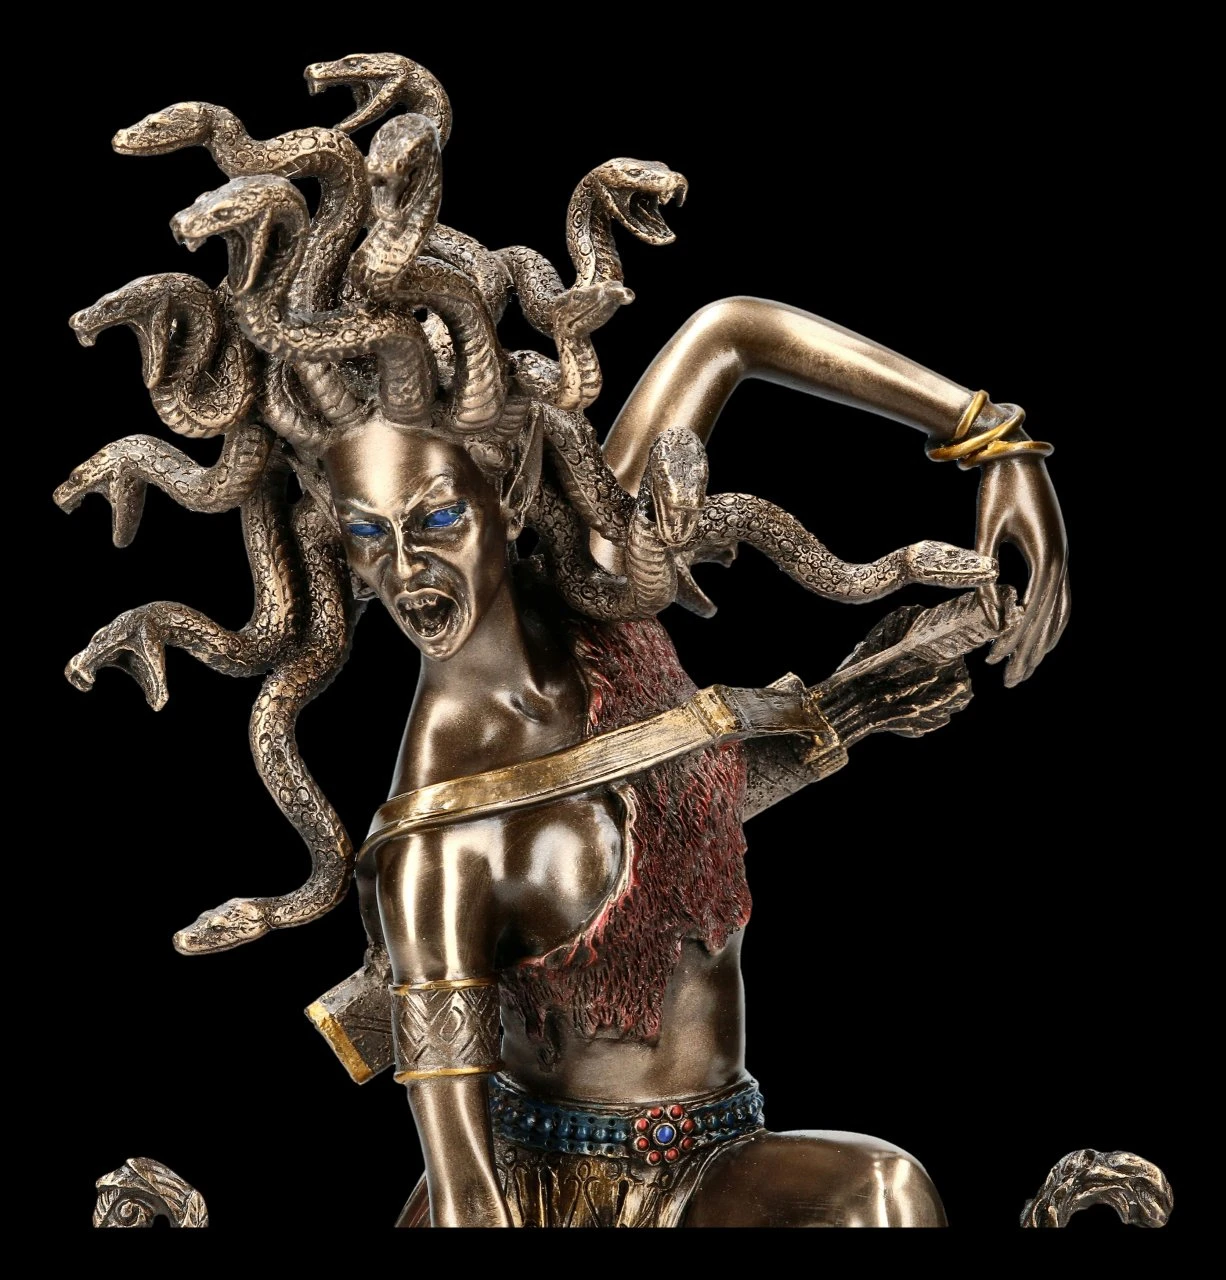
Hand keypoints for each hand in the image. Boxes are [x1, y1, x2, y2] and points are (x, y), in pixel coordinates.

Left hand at [975, 456, 1069, 685]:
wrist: (1015, 454)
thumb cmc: (996, 488)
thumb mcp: (984, 531)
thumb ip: (984, 573)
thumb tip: (990, 615)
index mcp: (1045, 556)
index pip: (1033, 611)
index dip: (1016, 639)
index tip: (996, 661)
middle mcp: (1060, 558)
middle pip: (1049, 619)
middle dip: (1030, 652)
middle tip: (1011, 681)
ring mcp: (1061, 554)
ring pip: (1058, 610)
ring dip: (1041, 640)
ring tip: (1023, 666)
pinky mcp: (1054, 550)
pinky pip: (1058, 594)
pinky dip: (1049, 619)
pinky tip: (1033, 633)